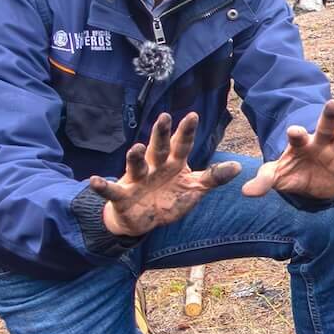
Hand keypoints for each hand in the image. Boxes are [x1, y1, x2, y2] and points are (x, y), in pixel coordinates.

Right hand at [91, 113, 240, 236]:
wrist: (142, 219)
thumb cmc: (169, 198)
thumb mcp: (194, 189)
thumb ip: (213, 178)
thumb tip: (238, 166)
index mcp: (173, 164)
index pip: (181, 145)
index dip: (186, 132)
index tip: (193, 115)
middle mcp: (155, 167)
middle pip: (158, 148)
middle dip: (161, 134)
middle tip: (164, 117)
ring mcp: (137, 180)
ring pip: (137, 165)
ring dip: (135, 156)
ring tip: (137, 146)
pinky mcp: (123, 196)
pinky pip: (112, 191)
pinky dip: (103, 187)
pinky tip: (95, 181)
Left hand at [242, 99, 333, 200]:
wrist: (311, 187)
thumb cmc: (292, 174)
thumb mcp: (276, 177)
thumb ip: (263, 182)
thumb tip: (246, 192)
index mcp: (300, 143)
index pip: (297, 135)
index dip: (296, 133)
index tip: (294, 132)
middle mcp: (320, 143)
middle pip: (325, 126)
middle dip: (329, 115)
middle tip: (333, 103)